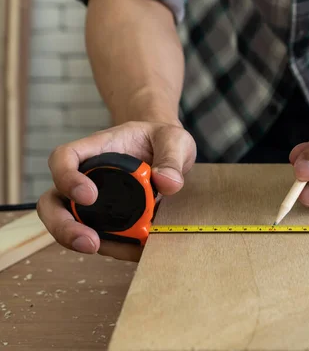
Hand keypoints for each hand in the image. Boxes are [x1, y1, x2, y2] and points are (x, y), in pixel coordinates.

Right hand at [36, 121, 195, 261]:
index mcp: (96, 149)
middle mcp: (86, 176)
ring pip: (68, 224)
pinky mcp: (107, 220)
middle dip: (62, 225)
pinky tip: (135, 250)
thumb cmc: (163, 140)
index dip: (66, 177)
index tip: (88, 196)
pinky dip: (114, 247)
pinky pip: (101, 237)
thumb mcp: (174, 140)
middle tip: (88, 240)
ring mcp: (92, 201)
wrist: (170, 153)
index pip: (64, 158)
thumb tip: (167, 183)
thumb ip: (171, 158)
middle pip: (53, 201)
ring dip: (82, 242)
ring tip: (111, 250)